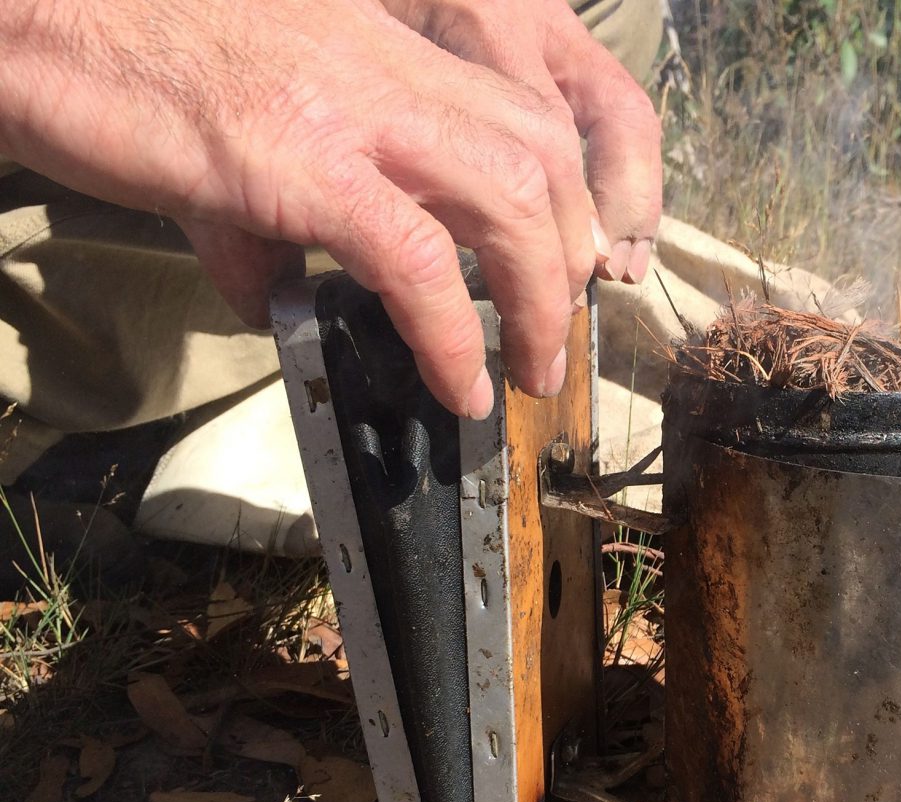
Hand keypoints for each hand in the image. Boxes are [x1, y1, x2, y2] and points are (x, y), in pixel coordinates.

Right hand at [0, 0, 661, 417]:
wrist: (25, 15)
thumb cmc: (114, 64)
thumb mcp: (226, 137)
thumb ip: (268, 215)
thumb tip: (274, 293)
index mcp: (378, 49)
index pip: (518, 112)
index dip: (558, 199)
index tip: (550, 271)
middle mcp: (385, 63)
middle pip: (542, 152)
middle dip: (570, 254)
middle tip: (549, 336)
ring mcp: (349, 104)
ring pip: (512, 195)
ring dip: (538, 298)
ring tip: (526, 373)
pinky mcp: (300, 159)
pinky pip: (416, 259)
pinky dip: (452, 336)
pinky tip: (458, 388)